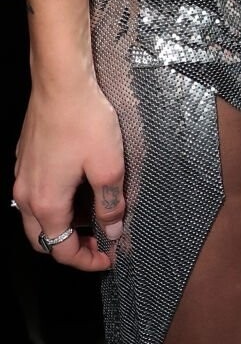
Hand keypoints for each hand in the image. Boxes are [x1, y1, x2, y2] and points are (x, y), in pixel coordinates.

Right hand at [13, 74, 125, 269]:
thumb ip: (110, 204)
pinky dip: (57, 202)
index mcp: (46, 202)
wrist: (61, 82)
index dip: (86, 260)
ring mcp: (23, 175)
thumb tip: (113, 229)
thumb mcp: (109, 166)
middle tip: (100, 242)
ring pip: (37, 217)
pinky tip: (80, 187)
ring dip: (64, 223)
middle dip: (71, 247)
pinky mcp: (26, 159)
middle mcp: (28, 193)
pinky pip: (37, 194)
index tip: (109, 256)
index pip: (61, 250)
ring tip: (95, 212)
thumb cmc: (84, 119)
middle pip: (43, 239)